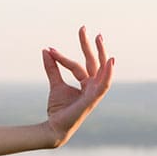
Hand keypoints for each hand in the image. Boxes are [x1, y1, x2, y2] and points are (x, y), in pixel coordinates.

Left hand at [42, 26, 114, 146]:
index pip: (77, 65)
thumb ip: (52, 68)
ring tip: (99, 38)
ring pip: (100, 70)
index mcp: (86, 83)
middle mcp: (93, 86)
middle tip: (83, 28)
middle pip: (93, 62)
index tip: (49, 49)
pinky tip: (110, 61)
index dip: (62, 57)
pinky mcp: (93, 100)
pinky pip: (103, 85)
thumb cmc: (58, 109)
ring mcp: (94, 93)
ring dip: (101, 53)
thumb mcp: (55, 84)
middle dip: (89, 45)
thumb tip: (46, 49)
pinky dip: (108, 74)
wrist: (53, 127)